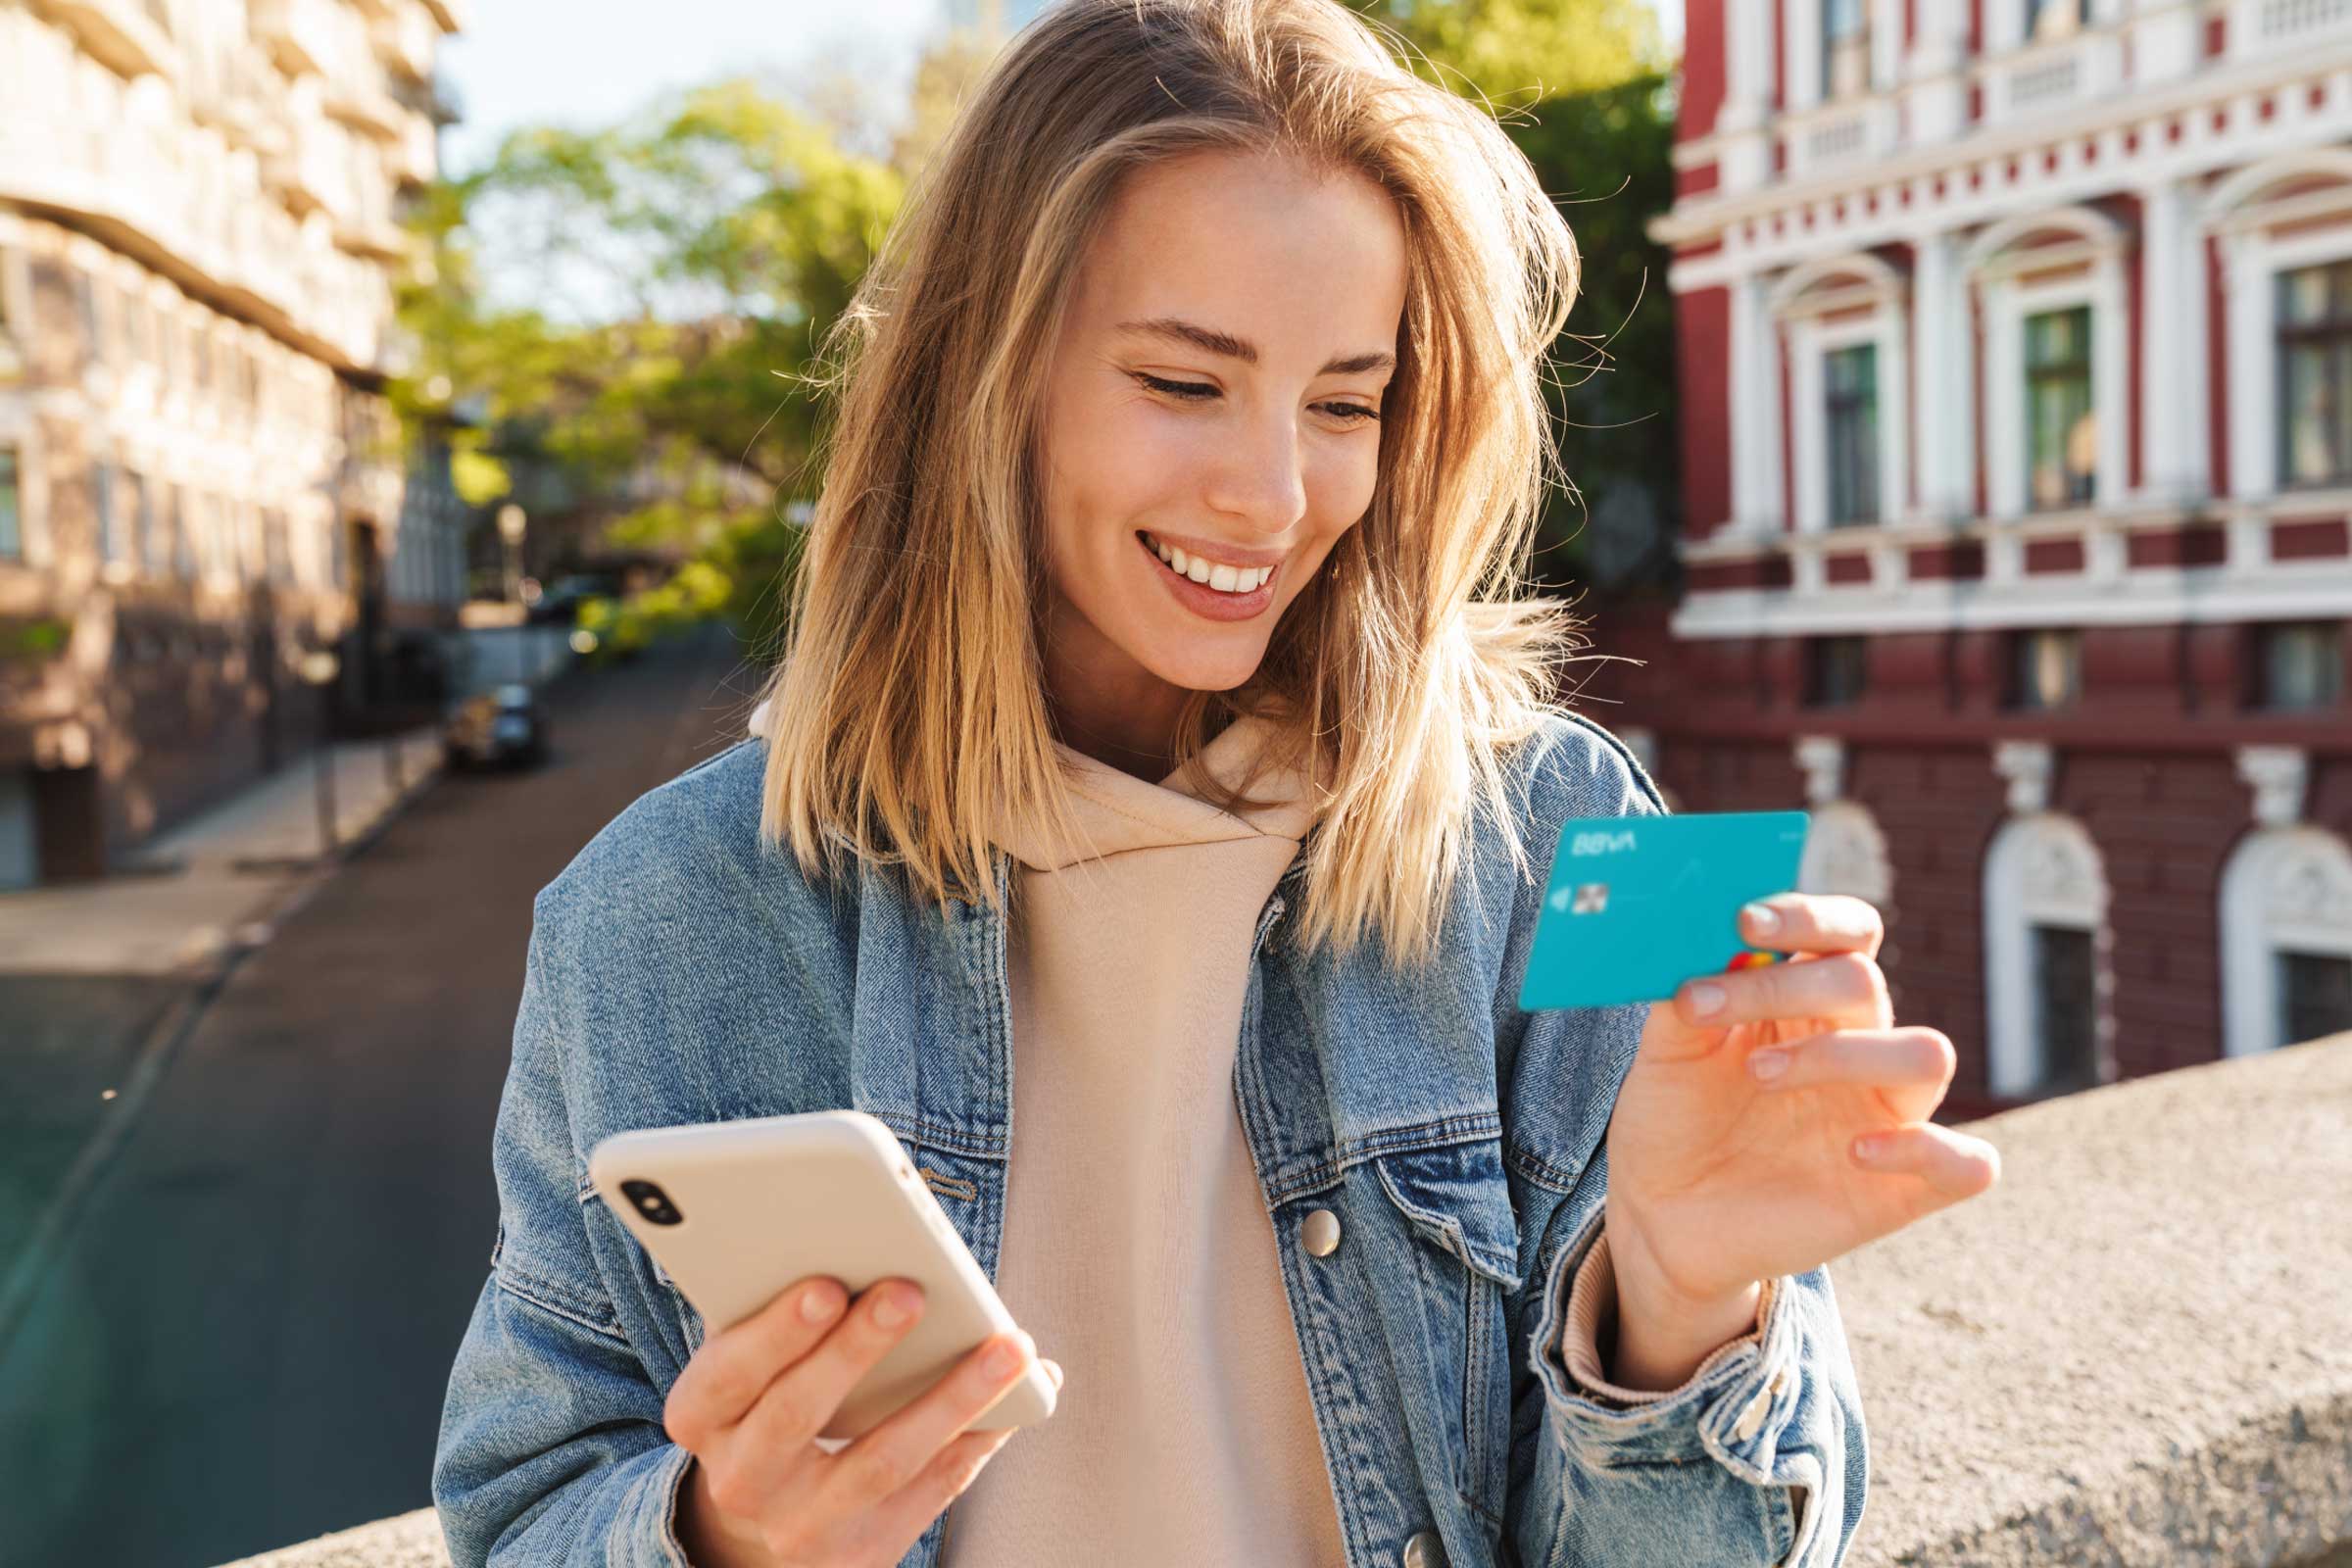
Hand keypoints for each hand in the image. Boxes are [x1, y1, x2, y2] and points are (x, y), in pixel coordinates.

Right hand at [666, 1276, 1062, 1567]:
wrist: (762, 1518)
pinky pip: (930, 1491)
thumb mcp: (748, 1362)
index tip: (826, 1285)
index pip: (730, 1373)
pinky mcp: (863, 1553)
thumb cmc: (767, 1401)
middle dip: (856, 1349)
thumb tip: (873, 1247)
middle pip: (798, 1414)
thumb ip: (780, 1310)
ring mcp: (801, 1526)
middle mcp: (742, 1480)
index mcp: (701, 1416)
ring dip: (952, 1397)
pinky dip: (976, 1438)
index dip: (776, 1332)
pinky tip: (1017, 1396)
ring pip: (882, 1460)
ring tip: (1009, 1347)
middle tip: (909, 1292)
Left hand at [1601, 894, 2001, 1328]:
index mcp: (1807, 1001)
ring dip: (1842, 1054)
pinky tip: (1855, 1152)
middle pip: (1864, 983)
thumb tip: (1699, 934)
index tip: (1745, 922)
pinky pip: (1968, 1163)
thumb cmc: (1672, 1121)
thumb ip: (1686, 993)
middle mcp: (1857, 1047)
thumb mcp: (1665, 1052)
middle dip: (1787, 984)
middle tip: (1707, 1008)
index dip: (1810, 916)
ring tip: (1760, 1075)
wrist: (1661, 1216)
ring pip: (1928, 1055)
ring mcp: (1885, 1117)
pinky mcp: (1901, 1191)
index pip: (1847, 934)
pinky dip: (1923, 1148)